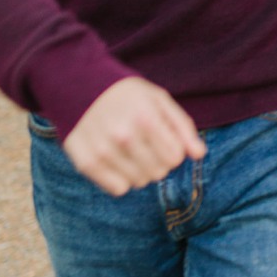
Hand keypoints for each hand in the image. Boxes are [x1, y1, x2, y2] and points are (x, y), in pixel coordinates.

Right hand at [63, 76, 205, 195]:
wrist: (77, 87)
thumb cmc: (126, 96)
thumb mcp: (158, 100)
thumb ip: (182, 127)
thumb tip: (199, 154)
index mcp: (145, 119)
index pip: (175, 158)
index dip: (172, 149)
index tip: (162, 138)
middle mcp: (123, 137)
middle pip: (158, 172)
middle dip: (158, 160)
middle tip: (144, 143)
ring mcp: (103, 151)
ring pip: (139, 182)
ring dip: (139, 170)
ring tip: (129, 150)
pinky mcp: (86, 163)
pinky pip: (118, 189)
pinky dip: (120, 179)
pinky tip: (115, 160)